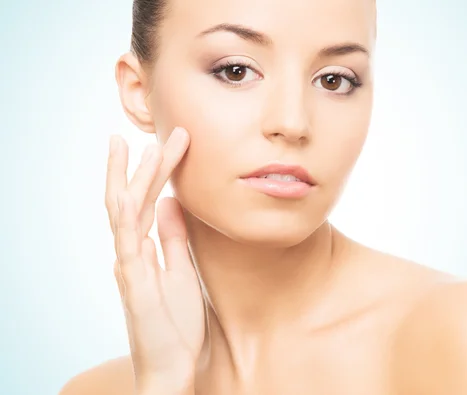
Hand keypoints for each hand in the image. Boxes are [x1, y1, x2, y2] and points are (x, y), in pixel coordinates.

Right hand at [105, 127, 204, 393]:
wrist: (173, 365)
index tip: (176, 144)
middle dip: (148, 165)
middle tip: (166, 133)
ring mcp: (130, 266)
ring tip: (143, 147)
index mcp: (146, 248)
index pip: (149, 200)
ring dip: (135, 178)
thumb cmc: (176, 322)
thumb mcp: (183, 270)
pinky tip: (134, 191)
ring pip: (126, 212)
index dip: (160, 171)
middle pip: (135, 198)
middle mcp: (133, 252)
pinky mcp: (135, 283)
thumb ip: (173, 238)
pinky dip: (129, 215)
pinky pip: (129, 243)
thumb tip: (169, 203)